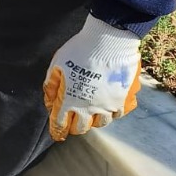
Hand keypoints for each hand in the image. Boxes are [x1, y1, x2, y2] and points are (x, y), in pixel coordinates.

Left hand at [43, 14, 140, 141]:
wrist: (109, 40)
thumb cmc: (80, 50)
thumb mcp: (57, 65)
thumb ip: (52, 85)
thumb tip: (49, 101)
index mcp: (70, 101)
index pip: (60, 124)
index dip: (57, 131)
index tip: (57, 134)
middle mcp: (90, 108)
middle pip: (81, 127)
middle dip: (74, 127)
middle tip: (72, 122)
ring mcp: (109, 104)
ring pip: (101, 123)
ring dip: (94, 121)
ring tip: (91, 114)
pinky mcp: (125, 98)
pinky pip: (120, 112)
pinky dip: (114, 112)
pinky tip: (111, 106)